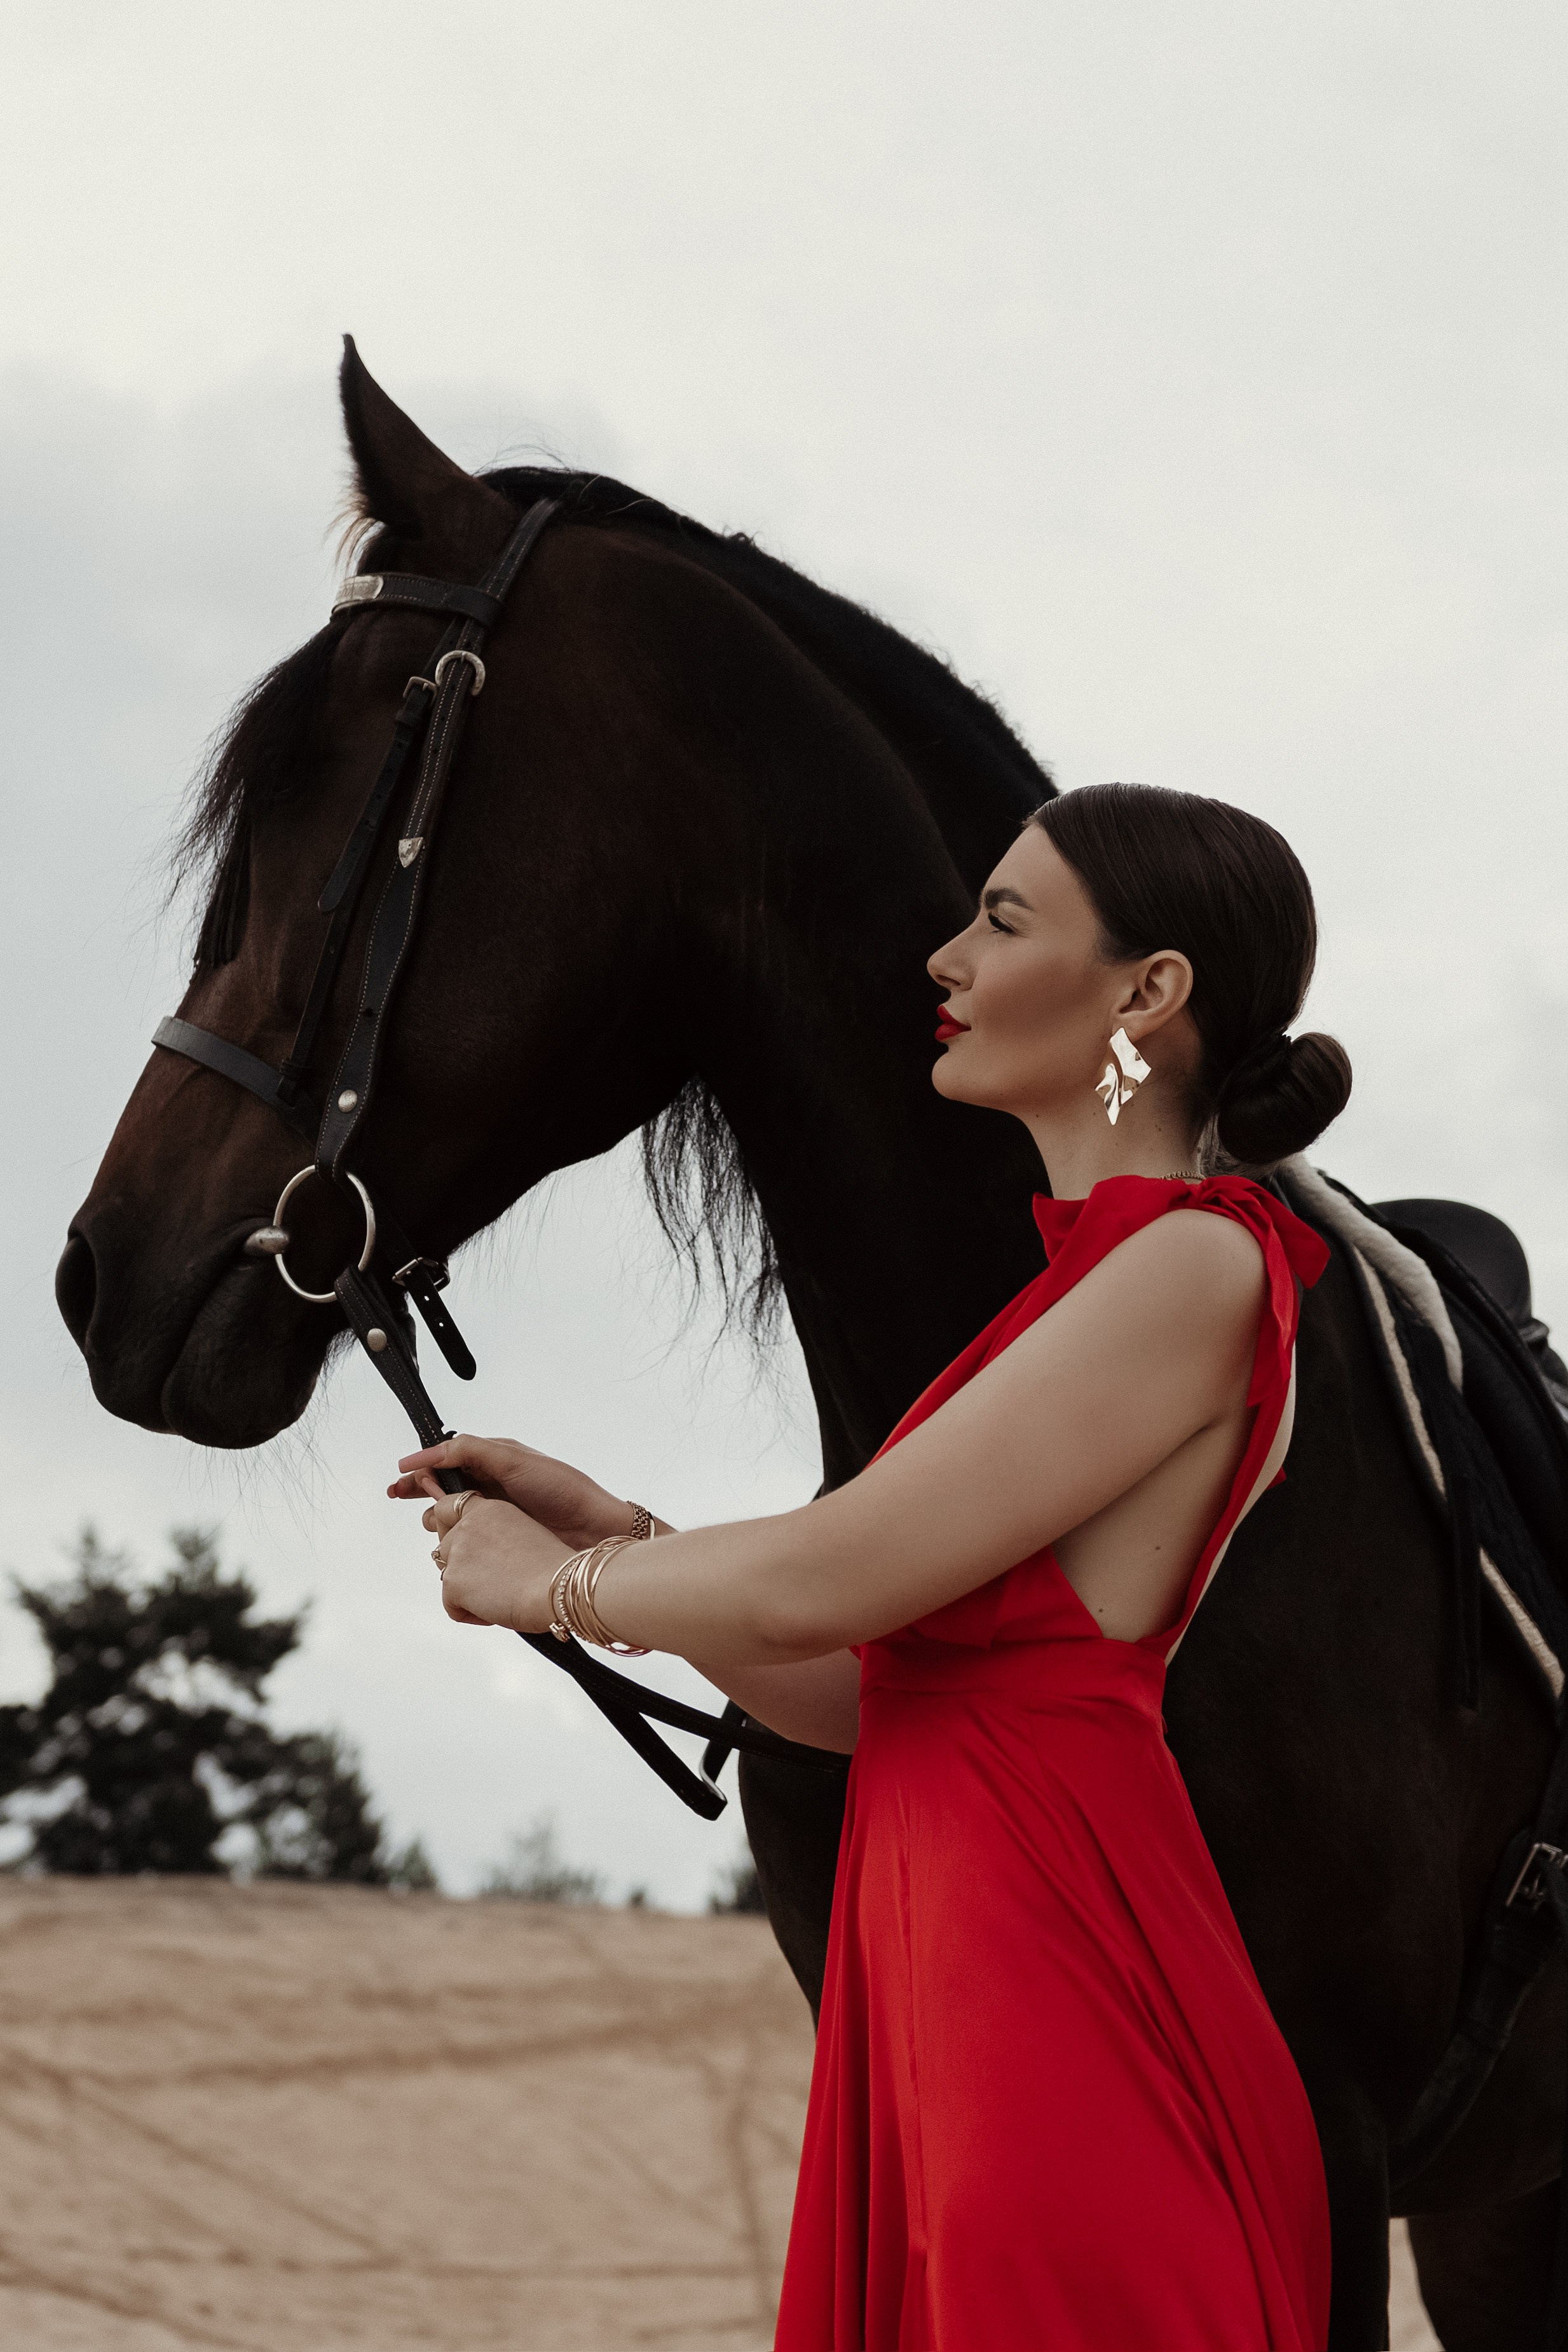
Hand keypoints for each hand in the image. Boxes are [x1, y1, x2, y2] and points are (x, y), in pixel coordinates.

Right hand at [390, 1434, 639, 1549]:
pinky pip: (465, 1541)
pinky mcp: (499, 1542)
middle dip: (418, 1490)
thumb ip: (472, 1450)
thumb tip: (433, 1451)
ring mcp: (494, 1516)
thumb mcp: (513, 1460)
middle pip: (443, 1488)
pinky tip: (448, 1548)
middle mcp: (491, 1488)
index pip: (448, 1460)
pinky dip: (452, 1542)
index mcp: (494, 1462)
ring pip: (450, 1517)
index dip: (422, 1467)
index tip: (400, 1477)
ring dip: (435, 1519)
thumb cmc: (561, 1489)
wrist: (593, 1530)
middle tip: (399, 1496)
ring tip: (433, 1523)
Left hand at [423, 1489, 568, 1631]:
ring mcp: (457, 1552)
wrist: (558, 1588)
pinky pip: (451, 1606)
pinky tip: (497, 1610)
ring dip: (468, 1591)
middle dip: (462, 1567)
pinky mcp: (452, 1581)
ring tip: (501, 1595)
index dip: (449, 1527)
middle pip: (444, 1548)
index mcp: (489, 1508)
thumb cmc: (553, 1567)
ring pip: (448, 1577)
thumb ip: (495, 1536)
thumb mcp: (523, 1534)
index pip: (446, 1507)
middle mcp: (468, 1524)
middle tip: (495, 1580)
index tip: (464, 1545)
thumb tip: (482, 1557)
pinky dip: (470, 1614)